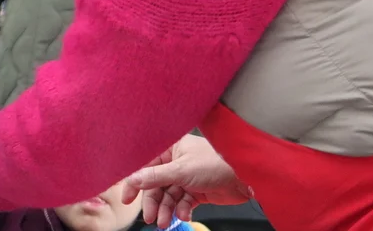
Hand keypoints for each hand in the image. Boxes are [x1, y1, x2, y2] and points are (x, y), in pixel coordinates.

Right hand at [122, 135, 250, 228]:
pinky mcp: (196, 191)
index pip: (146, 166)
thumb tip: (132, 179)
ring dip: (166, 210)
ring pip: (169, 196)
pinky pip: (182, 203)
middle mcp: (177, 162)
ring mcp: (187, 177)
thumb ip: (154, 177)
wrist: (245, 176)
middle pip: (156, 185)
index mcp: (171, 149)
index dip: (135, 183)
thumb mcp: (180, 170)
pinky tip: (184, 214)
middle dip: (153, 202)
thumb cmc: (215, 163)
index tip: (127, 199)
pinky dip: (181, 210)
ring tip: (165, 222)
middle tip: (151, 218)